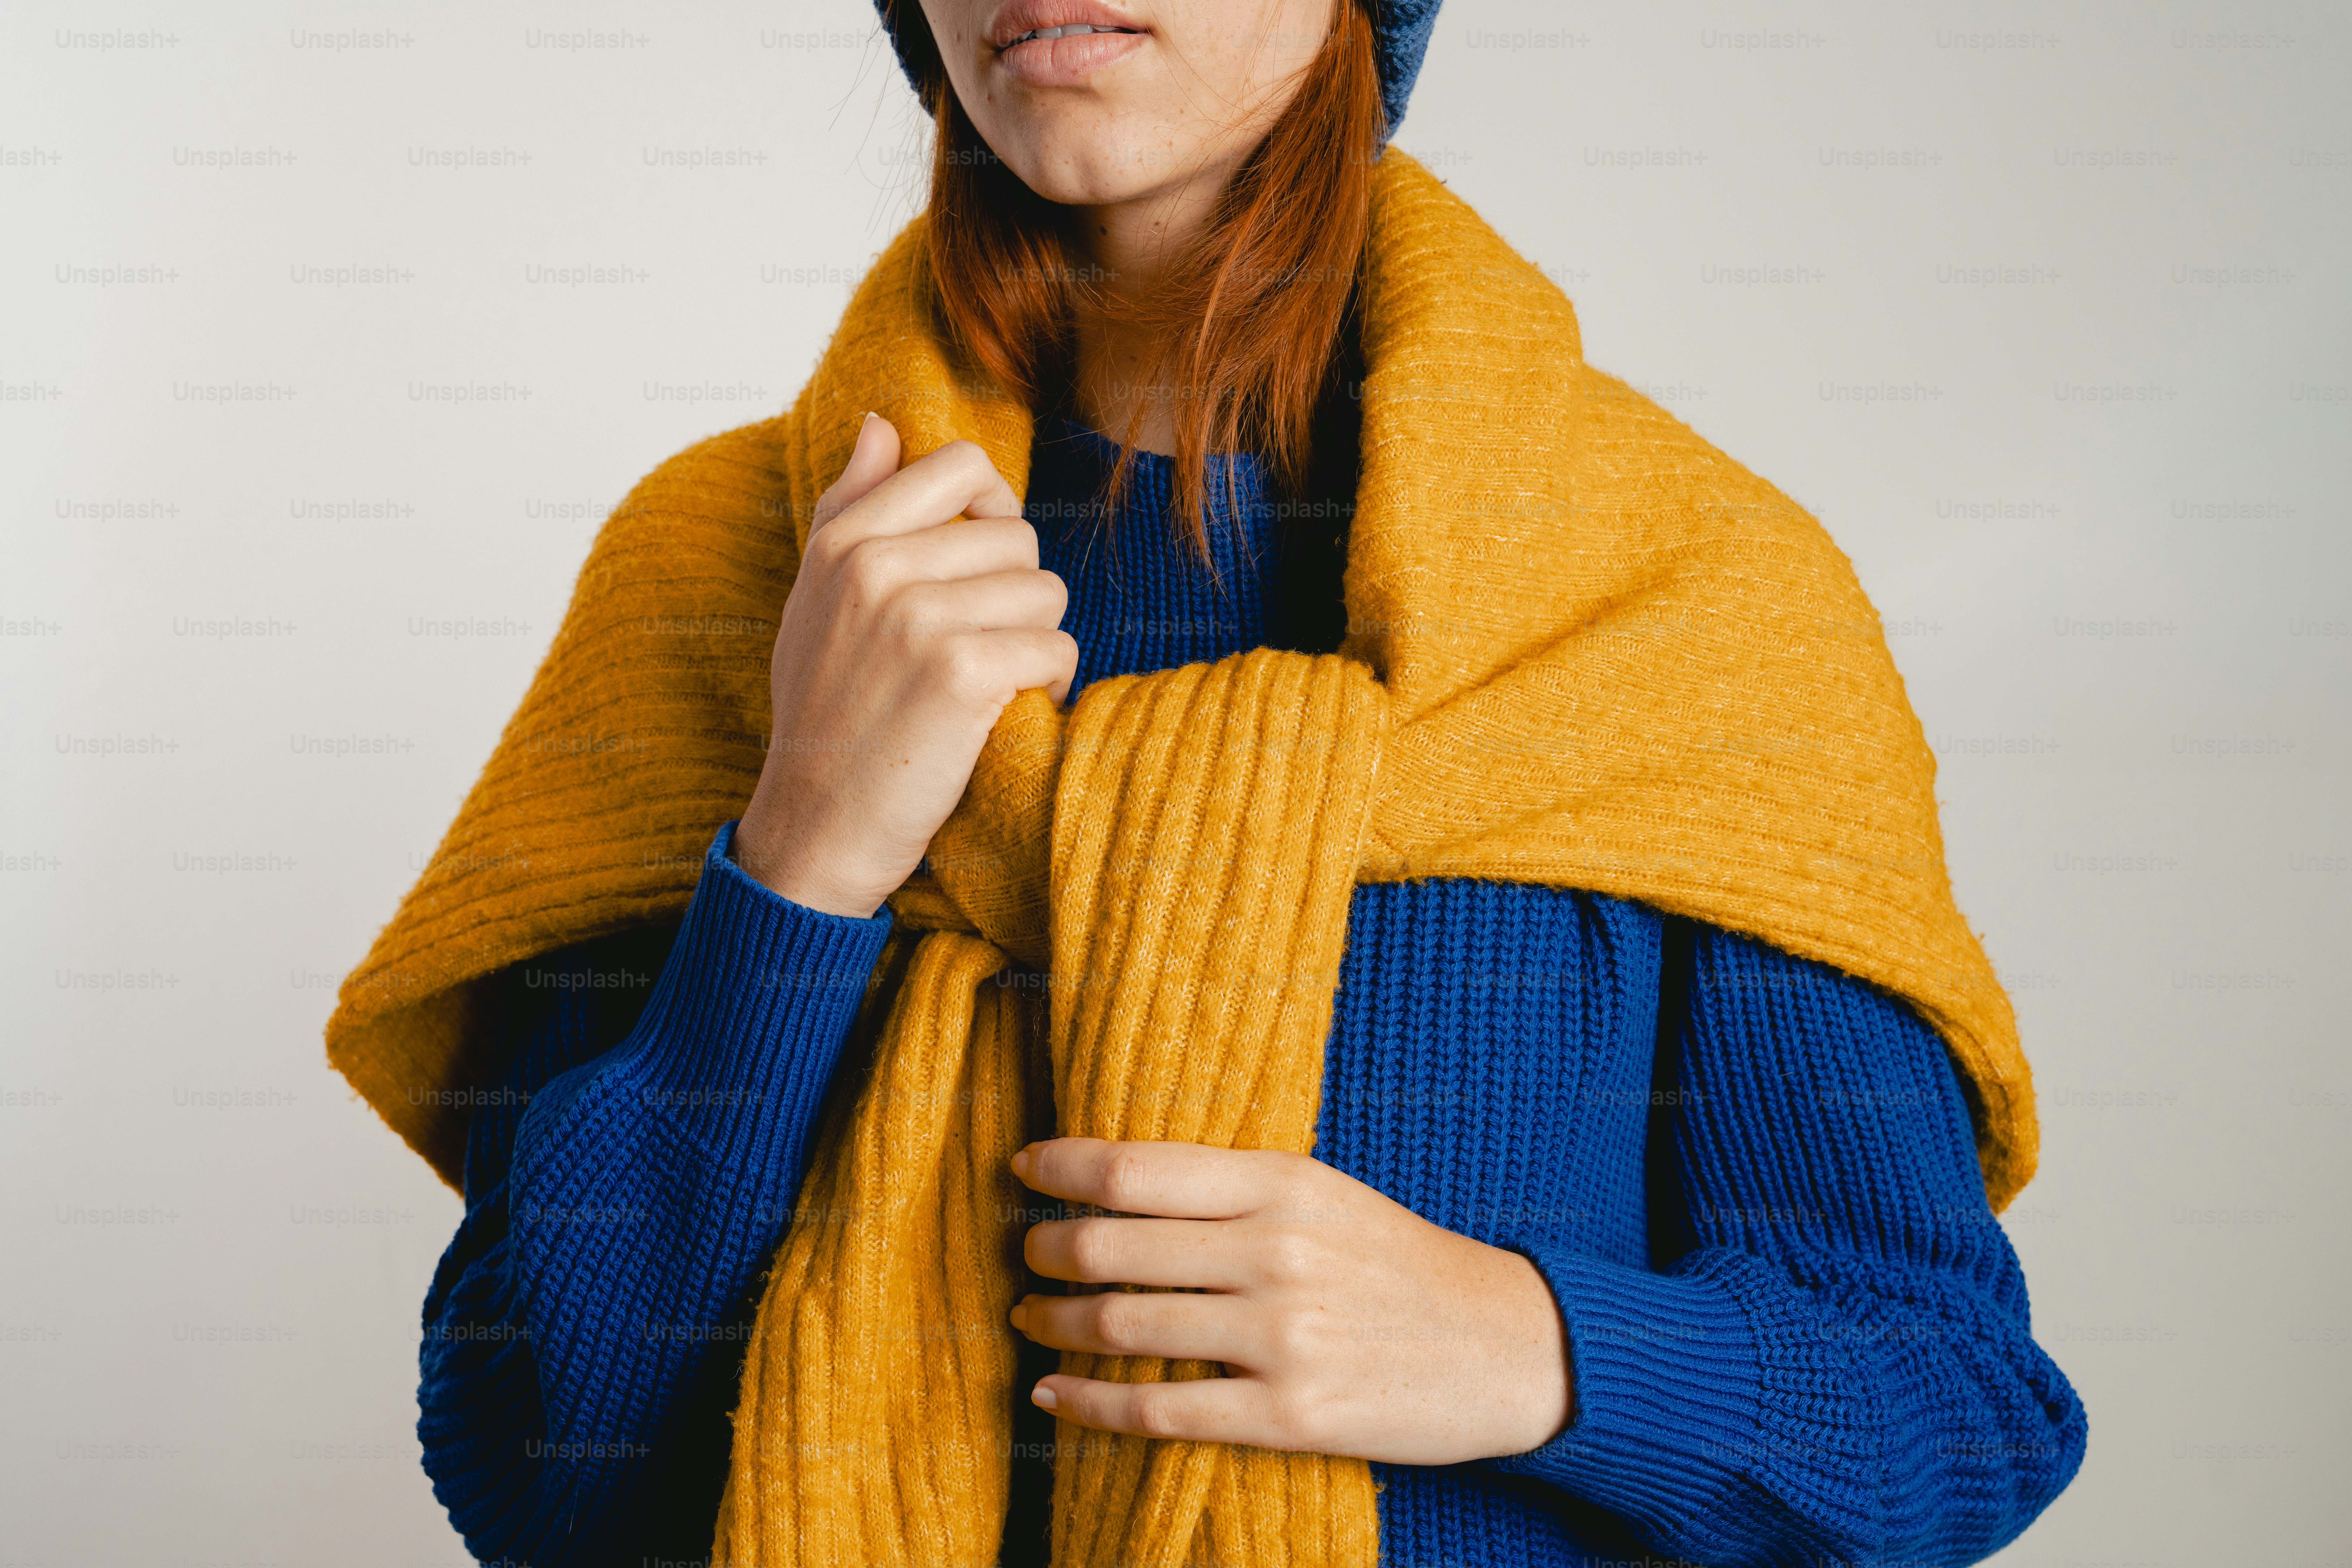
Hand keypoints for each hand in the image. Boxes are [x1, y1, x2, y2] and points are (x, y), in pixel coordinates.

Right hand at [734, 415, 1077, 916]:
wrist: (815, 826)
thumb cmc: (827, 713)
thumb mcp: (815, 599)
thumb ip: (849, 504)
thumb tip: (883, 423)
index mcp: (843, 541)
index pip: (961, 466)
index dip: (994, 510)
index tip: (981, 565)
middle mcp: (876, 567)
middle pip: (1017, 537)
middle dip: (1015, 595)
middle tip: (978, 647)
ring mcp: (918, 618)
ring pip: (1044, 592)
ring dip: (1033, 643)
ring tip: (987, 682)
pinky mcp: (961, 674)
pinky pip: (1055, 649)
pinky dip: (1046, 686)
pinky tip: (1005, 714)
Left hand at [1007, 1138, 1572, 1465]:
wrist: (1508, 1346)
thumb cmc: (1401, 1264)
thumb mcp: (1324, 1195)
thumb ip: (1234, 1189)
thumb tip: (1123, 1185)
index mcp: (1283, 1185)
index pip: (1136, 1168)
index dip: (1062, 1168)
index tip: (1023, 1171)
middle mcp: (1274, 1253)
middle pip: (1113, 1247)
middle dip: (1047, 1250)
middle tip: (1025, 1253)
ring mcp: (1282, 1337)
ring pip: (1122, 1327)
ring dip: (1054, 1323)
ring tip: (1030, 1316)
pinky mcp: (1290, 1415)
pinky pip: (1157, 1410)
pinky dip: (1088, 1404)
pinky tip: (1054, 1395)